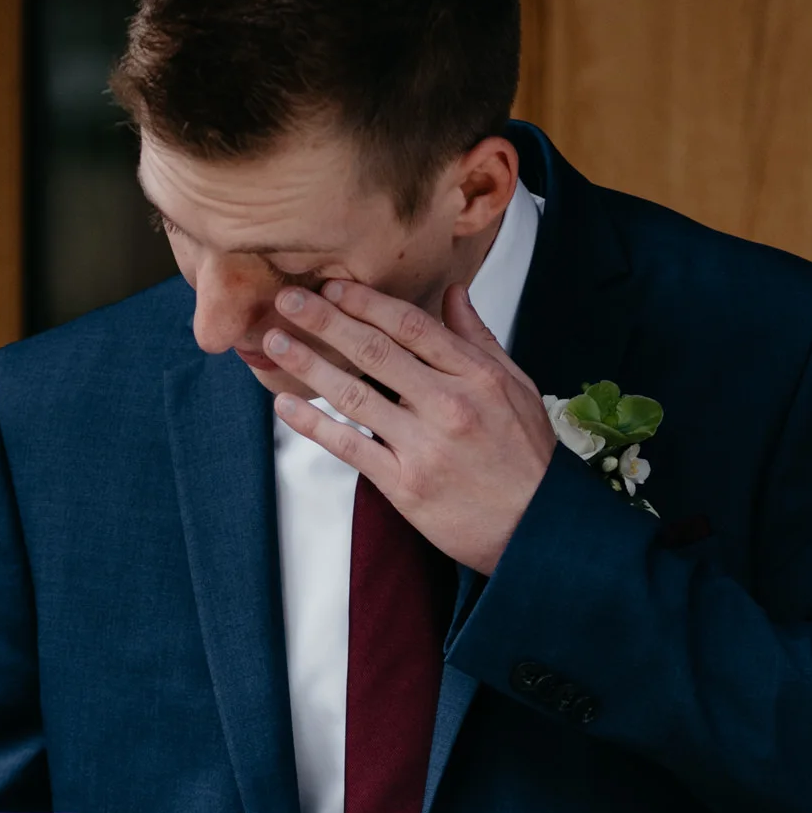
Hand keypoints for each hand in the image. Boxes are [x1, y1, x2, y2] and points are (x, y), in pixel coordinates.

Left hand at [265, 278, 554, 572]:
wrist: (536, 527)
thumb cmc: (526, 457)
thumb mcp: (516, 387)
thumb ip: (478, 339)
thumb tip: (453, 293)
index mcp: (475, 375)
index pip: (410, 325)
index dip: (366, 301)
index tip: (333, 285)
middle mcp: (448, 404)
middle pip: (374, 350)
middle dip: (324, 319)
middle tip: (287, 299)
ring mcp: (424, 445)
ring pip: (354, 394)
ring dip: (308, 364)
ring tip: (274, 343)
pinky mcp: (405, 484)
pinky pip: (350, 447)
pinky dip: (314, 425)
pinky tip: (286, 406)